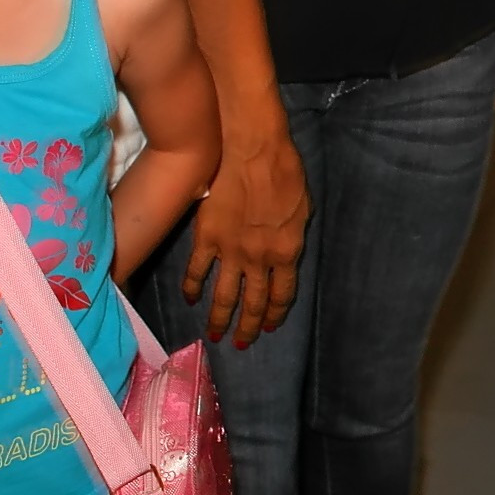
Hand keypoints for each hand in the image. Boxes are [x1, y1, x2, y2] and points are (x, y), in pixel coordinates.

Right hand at [179, 125, 310, 346]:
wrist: (254, 150)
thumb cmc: (285, 171)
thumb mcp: (303, 208)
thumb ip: (292, 235)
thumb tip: (284, 249)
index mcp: (287, 253)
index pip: (281, 294)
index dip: (274, 313)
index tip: (268, 326)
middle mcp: (259, 260)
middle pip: (253, 303)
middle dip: (247, 328)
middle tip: (241, 344)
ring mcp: (230, 252)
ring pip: (223, 296)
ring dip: (219, 319)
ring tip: (214, 336)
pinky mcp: (206, 239)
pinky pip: (197, 271)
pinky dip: (192, 288)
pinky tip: (191, 300)